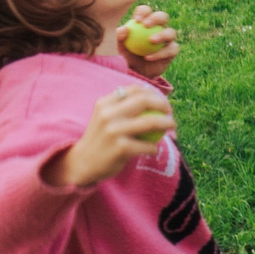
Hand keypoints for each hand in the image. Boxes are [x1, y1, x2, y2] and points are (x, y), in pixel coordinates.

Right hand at [52, 83, 175, 187]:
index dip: (153, 94)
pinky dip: (154, 147)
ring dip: (168, 124)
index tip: (161, 102)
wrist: (82, 163)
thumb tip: (152, 97)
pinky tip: (152, 149)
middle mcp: (107, 114)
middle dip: (163, 105)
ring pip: (151, 122)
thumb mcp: (104, 118)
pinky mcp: (121, 148)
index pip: (134, 90)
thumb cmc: (101, 139)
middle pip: (144, 101)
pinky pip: (149, 145)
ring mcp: (114, 131)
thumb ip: (122, 107)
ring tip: (172, 127)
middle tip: (170, 113)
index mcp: (104, 103)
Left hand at [118, 5, 177, 77]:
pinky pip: (171, 49)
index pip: (146, 11)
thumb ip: (118, 36)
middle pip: (162, 17)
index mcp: (144, 22)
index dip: (143, 12)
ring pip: (171, 32)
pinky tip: (149, 57)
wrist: (134, 72)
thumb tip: (125, 29)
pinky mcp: (172, 51)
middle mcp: (158, 28)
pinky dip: (160, 53)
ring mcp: (167, 39)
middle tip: (146, 25)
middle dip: (156, 18)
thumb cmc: (123, 55)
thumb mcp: (117, 46)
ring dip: (162, 35)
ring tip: (151, 40)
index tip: (136, 19)